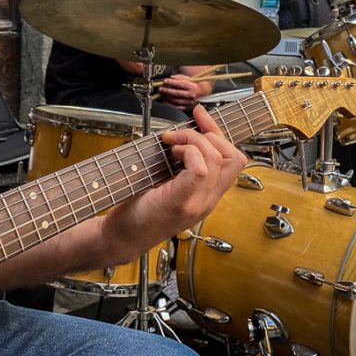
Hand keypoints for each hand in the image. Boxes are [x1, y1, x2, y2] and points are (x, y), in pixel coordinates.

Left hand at [100, 106, 246, 258]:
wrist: (121, 238)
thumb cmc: (139, 211)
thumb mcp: (167, 185)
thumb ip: (181, 167)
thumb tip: (182, 135)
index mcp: (207, 196)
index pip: (234, 160)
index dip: (219, 133)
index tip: (199, 116)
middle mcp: (207, 201)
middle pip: (233, 158)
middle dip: (210, 134)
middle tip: (181, 134)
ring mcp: (196, 204)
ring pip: (216, 160)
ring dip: (193, 141)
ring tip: (172, 145)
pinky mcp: (180, 203)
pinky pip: (200, 171)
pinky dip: (189, 153)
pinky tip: (172, 153)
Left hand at [156, 73, 208, 111]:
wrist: (205, 94)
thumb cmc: (196, 86)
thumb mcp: (191, 79)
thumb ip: (181, 77)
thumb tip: (171, 77)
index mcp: (193, 87)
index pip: (180, 84)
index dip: (171, 82)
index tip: (165, 81)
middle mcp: (192, 95)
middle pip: (177, 93)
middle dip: (167, 90)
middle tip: (161, 89)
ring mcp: (190, 103)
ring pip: (176, 101)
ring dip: (167, 98)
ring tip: (162, 95)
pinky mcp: (188, 108)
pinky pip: (177, 108)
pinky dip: (170, 105)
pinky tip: (166, 102)